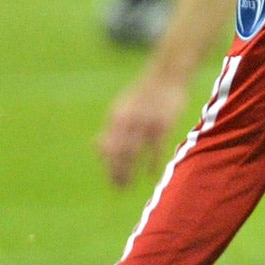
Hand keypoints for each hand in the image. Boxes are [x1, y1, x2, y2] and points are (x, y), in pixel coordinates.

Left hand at [96, 71, 187, 186]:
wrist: (167, 77)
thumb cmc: (144, 95)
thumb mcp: (122, 108)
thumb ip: (112, 128)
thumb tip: (97, 148)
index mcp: (116, 117)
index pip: (107, 147)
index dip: (108, 165)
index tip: (112, 180)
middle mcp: (128, 121)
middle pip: (117, 152)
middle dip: (115, 172)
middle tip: (118, 188)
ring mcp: (145, 123)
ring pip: (132, 152)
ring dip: (128, 171)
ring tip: (127, 185)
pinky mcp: (163, 124)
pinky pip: (154, 148)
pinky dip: (151, 163)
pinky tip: (150, 174)